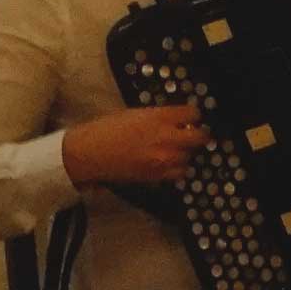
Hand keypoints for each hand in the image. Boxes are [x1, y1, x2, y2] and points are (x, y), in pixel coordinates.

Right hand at [63, 103, 207, 187]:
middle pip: (200, 137)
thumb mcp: (136, 113)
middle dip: (198, 135)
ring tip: (174, 149)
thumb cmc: (108, 128)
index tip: (190, 118)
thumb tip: (177, 121)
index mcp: (160, 117)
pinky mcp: (158, 176)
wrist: (90, 153)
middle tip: (193, 134)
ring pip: (190, 156)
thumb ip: (159, 117)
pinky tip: (167, 163)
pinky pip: (180, 172)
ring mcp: (164, 159)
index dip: (193, 115)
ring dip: (185, 152)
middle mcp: (167, 138)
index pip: (193, 114)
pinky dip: (177, 168)